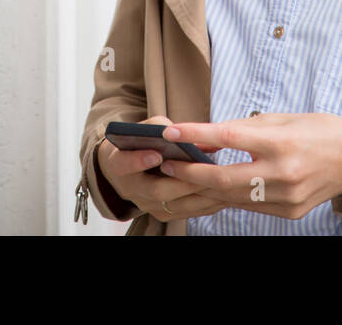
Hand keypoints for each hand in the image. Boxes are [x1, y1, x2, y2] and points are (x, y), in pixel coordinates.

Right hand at [96, 115, 228, 222]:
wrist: (129, 169)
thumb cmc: (138, 143)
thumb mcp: (141, 130)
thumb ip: (158, 127)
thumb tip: (183, 133)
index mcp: (118, 164)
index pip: (124, 164)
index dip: (140, 160)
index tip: (157, 154)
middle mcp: (130, 189)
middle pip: (156, 190)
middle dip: (181, 181)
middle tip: (202, 171)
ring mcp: (146, 205)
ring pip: (174, 205)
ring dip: (198, 194)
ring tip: (220, 182)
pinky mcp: (163, 214)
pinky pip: (186, 212)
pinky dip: (205, 204)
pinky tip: (223, 193)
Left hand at [157, 113, 341, 220]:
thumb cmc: (319, 130)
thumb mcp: (282, 119)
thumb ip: (244, 128)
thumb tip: (208, 136)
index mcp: (281, 143)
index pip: (228, 138)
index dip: (195, 135)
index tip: (171, 132)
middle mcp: (283, 173)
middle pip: (223, 177)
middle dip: (190, 172)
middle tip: (167, 163)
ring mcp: (286, 197)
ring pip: (232, 196)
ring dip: (204, 187)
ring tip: (182, 175)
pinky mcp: (289, 212)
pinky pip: (250, 205)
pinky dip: (228, 195)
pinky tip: (212, 186)